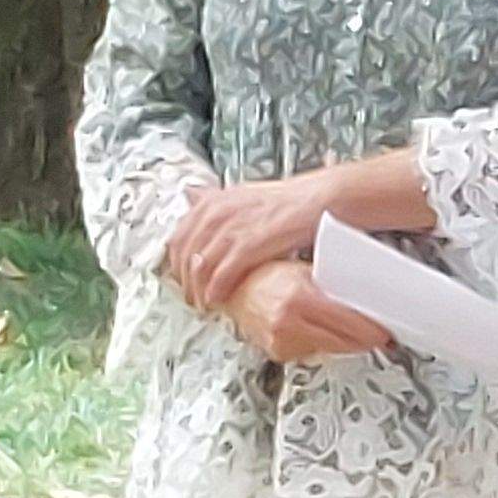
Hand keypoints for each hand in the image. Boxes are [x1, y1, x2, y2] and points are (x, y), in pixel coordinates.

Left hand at [164, 173, 329, 309]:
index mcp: (212, 202)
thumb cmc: (289, 201)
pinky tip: (217, 299)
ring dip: (198, 289)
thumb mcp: (243, 195)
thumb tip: (192, 197)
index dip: (176, 264)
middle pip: (185, 255)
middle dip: (185, 281)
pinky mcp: (248, 245)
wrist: (320, 200)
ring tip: (204, 303)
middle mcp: (216, 213)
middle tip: (192, 296)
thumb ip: (216, 202)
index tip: (182, 278)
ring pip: (200, 267)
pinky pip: (222, 273)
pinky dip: (216, 289)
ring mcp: (230, 229)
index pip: (178, 238)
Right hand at [224, 256, 390, 365]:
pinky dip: (322, 343)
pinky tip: (317, 329)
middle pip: (345, 342)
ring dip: (344, 341)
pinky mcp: (278, 352)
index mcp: (299, 299)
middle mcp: (288, 323)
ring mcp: (281, 341)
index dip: (374, 330)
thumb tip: (369, 297)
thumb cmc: (267, 273)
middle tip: (376, 332)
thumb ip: (335, 286)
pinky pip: (313, 351)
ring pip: (332, 349)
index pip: (351, 325)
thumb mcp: (306, 271)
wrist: (231, 286)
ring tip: (344, 326)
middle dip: (364, 339)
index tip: (386, 331)